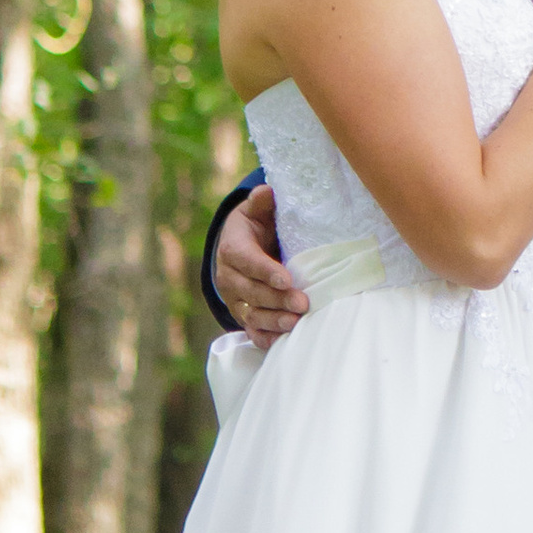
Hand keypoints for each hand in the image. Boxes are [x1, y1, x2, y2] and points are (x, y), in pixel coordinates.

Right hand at [213, 184, 310, 341]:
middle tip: (303, 303)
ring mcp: (235, 299)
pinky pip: (251, 330)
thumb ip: (262, 202)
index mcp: (232, 249)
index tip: (286, 279)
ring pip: (251, 314)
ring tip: (296, 323)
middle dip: (277, 299)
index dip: (265, 271)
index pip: (247, 261)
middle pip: (251, 291)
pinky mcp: (242, 315)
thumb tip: (267, 191)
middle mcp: (229, 277)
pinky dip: (265, 338)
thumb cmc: (254, 226)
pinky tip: (282, 342)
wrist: (238, 248)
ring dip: (273, 320)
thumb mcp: (256, 211)